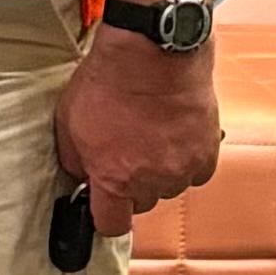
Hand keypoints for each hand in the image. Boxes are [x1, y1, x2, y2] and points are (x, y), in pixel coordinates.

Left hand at [52, 28, 222, 239]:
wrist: (151, 50)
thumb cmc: (108, 81)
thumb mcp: (68, 121)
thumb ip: (73, 160)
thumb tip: (80, 177)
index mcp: (114, 179)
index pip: (111, 224)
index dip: (105, 215)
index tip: (104, 204)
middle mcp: (151, 181)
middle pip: (142, 203)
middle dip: (132, 185)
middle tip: (126, 153)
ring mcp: (182, 168)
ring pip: (170, 186)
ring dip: (161, 171)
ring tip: (152, 136)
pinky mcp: (207, 151)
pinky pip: (196, 171)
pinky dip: (187, 158)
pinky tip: (175, 134)